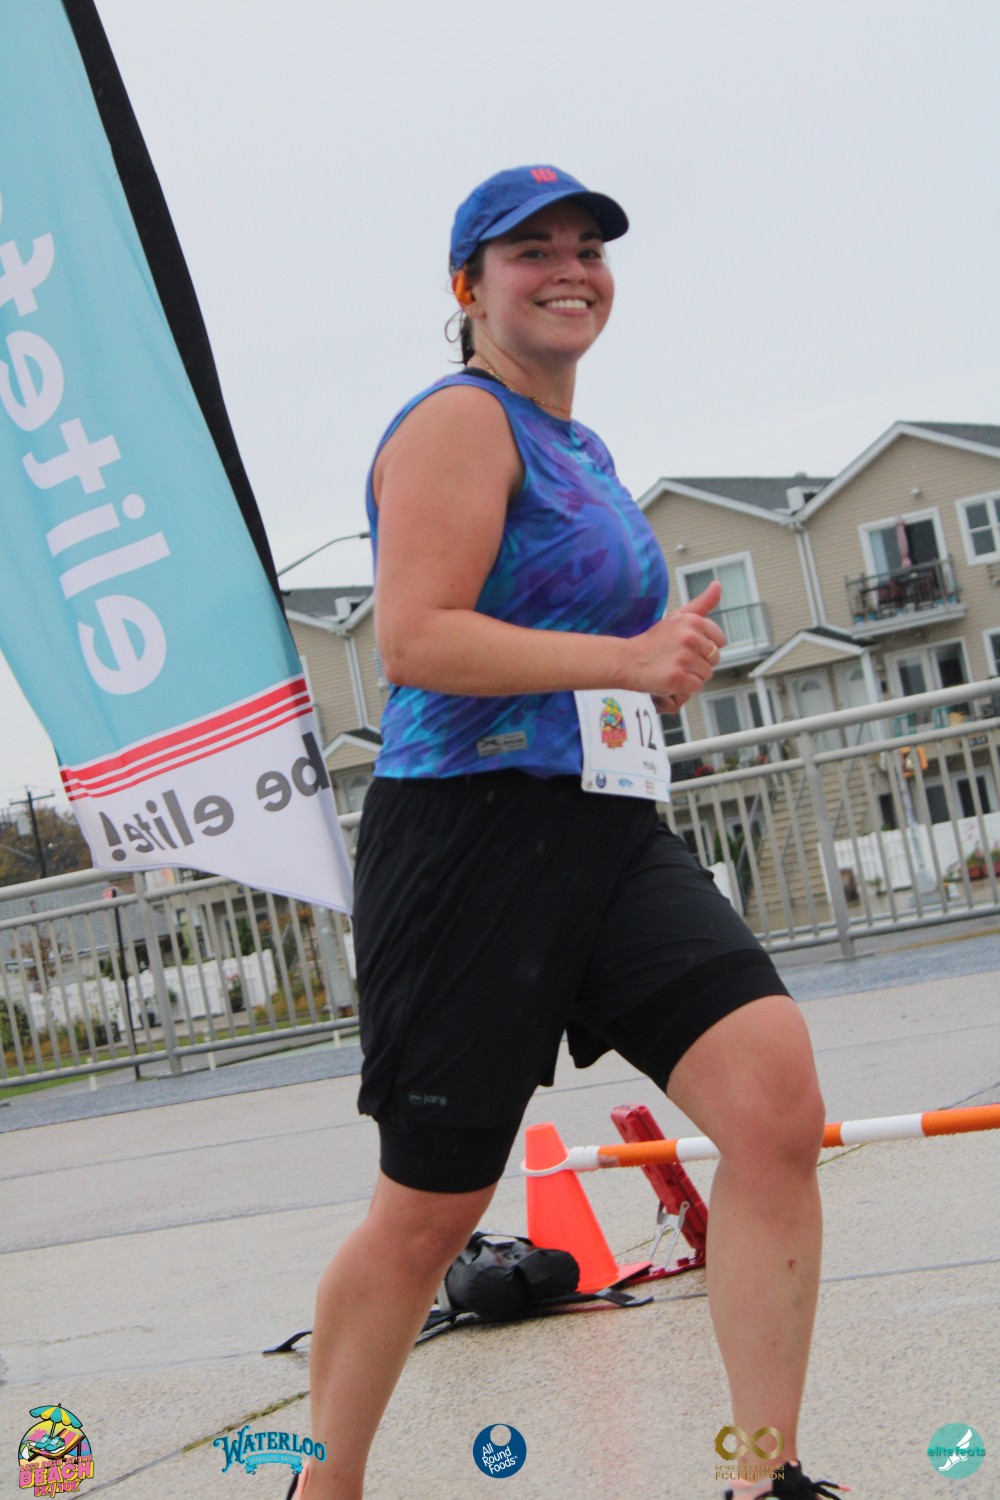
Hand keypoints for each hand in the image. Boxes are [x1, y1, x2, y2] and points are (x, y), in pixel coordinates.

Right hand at [626, 581, 725, 699]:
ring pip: (706, 674)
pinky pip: (696, 686)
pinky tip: (670, 678)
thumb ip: (701, 603)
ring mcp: (684, 658)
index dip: (704, 647)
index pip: (719, 641)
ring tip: (673, 667)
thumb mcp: (677, 617)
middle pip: (715, 658)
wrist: (626, 660)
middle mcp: (690, 638)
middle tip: (677, 658)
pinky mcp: (678, 677)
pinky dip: (684, 686)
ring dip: (692, 675)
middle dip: (699, 662)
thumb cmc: (652, 641)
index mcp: (693, 621)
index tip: (686, 647)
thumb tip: (717, 584)